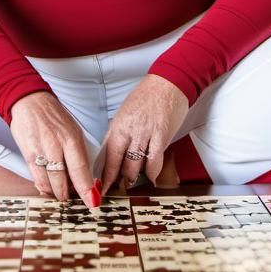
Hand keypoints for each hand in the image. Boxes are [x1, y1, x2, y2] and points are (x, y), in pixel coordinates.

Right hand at [9, 91, 99, 203]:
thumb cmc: (53, 116)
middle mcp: (56, 146)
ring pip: (49, 183)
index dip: (87, 189)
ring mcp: (41, 151)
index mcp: (72, 138)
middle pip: (64, 181)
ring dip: (56, 193)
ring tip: (60, 194)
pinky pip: (36, 178)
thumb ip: (78, 152)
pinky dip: (43, 186)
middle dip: (70, 195)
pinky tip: (47, 187)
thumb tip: (85, 175)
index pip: (81, 170)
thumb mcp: (73, 130)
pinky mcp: (28, 154)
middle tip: (74, 199)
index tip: (92, 201)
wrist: (30, 102)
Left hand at [101, 73, 189, 190]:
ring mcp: (146, 135)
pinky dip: (151, 172)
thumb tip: (112, 152)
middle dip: (118, 179)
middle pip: (120, 164)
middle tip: (117, 188)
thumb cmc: (147, 96)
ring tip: (130, 182)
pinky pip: (154, 162)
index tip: (101, 186)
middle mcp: (130, 132)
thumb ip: (119, 132)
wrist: (169, 83)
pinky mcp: (162, 137)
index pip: (108, 156)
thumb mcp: (125, 113)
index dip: (105, 175)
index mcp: (118, 125)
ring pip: (136, 166)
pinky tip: (150, 177)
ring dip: (133, 177)